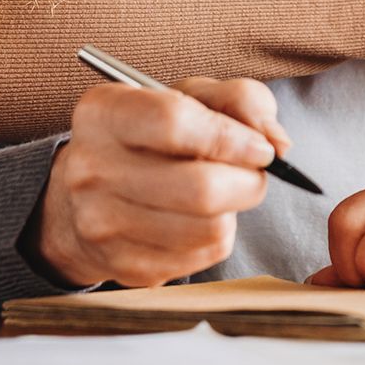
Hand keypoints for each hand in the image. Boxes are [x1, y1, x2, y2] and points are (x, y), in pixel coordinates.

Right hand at [23, 77, 287, 288]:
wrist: (88, 196)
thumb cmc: (153, 136)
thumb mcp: (191, 97)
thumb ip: (241, 101)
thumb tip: (276, 144)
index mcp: (104, 113)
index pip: (175, 123)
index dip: (231, 138)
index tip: (261, 149)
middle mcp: (91, 169)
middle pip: (199, 188)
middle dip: (248, 182)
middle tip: (253, 173)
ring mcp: (102, 224)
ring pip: (208, 229)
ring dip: (234, 210)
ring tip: (221, 193)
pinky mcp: (123, 267)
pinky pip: (202, 257)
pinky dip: (217, 237)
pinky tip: (198, 219)